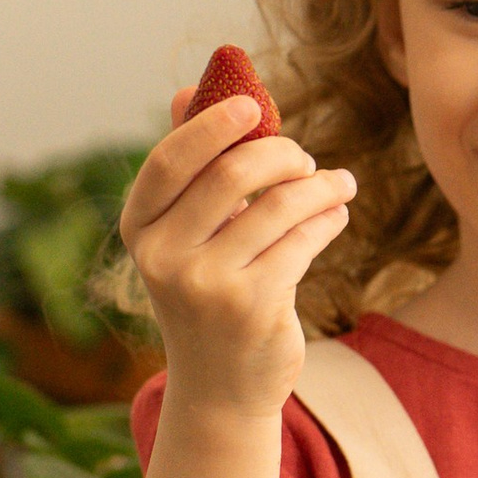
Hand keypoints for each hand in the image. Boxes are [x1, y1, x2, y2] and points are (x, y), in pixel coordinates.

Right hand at [116, 85, 356, 421]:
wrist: (219, 388)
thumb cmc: (206, 293)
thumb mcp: (186, 235)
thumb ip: (190, 166)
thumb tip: (188, 89)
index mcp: (139, 229)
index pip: (170, 159)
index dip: (212, 124)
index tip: (254, 105)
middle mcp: (163, 257)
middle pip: (232, 173)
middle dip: (281, 154)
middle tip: (305, 159)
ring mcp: (206, 286)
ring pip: (279, 205)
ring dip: (320, 186)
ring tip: (339, 185)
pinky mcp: (252, 307)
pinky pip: (303, 240)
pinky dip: (328, 218)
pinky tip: (336, 215)